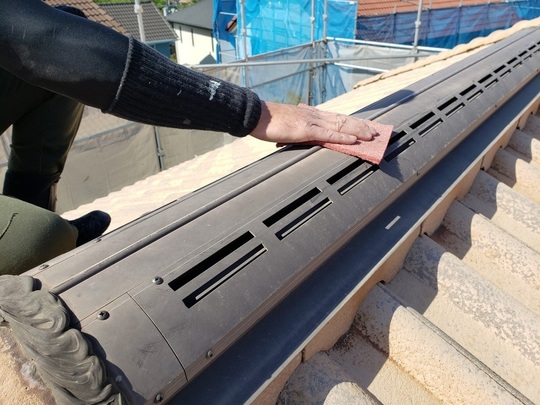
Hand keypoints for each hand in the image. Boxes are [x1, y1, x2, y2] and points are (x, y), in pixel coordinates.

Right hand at [250, 101, 377, 144]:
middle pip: (343, 119)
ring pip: (341, 125)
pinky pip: (329, 134)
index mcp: (310, 114)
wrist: (257, 116)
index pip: (336, 117)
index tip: (363, 125)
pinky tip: (354, 140)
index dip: (351, 121)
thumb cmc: (269, 122)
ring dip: (358, 130)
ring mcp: (311, 121)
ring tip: (371, 135)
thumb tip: (302, 133)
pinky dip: (344, 136)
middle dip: (361, 125)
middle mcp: (314, 115)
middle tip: (375, 131)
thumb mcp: (287, 124)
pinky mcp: (306, 130)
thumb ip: (298, 127)